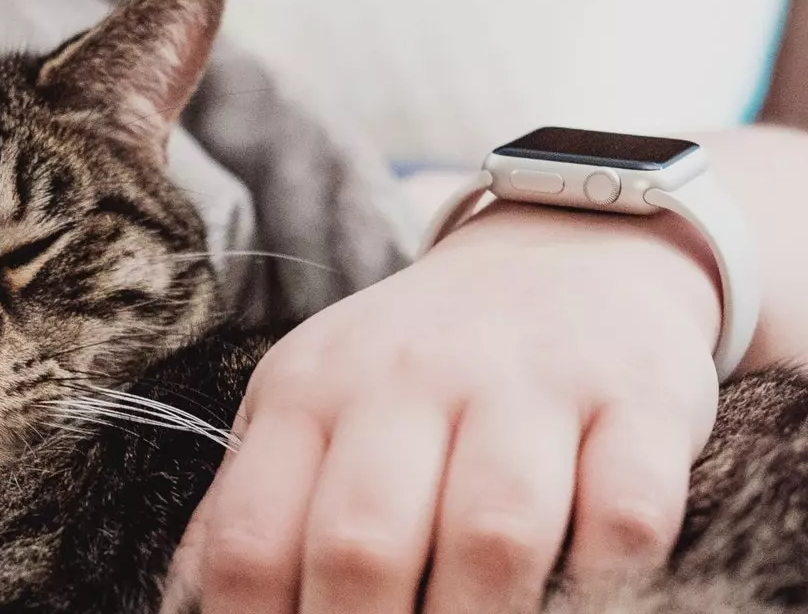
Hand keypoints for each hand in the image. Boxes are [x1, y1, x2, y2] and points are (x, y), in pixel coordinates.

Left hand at [185, 201, 724, 613]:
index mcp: (309, 393)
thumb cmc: (418, 359)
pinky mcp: (637, 400)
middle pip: (361, 544)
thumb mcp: (310, 403)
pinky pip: (625, 517)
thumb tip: (187, 605)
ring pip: (492, 535)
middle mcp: (408, 380)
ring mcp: (526, 385)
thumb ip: (249, 501)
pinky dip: (605, 582)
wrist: (562, 246)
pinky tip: (579, 593)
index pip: (251, 539)